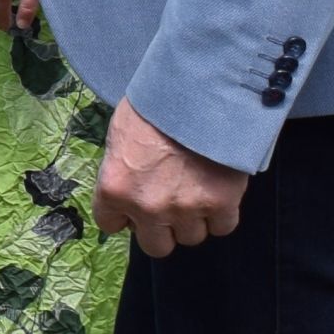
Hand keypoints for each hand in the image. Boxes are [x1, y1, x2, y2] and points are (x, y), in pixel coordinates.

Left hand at [94, 100, 248, 256]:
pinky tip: (219, 193)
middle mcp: (147, 206)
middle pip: (156, 245)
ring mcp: (185, 208)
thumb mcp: (120, 134)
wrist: (198, 87)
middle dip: (162, 228)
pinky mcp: (221, 203)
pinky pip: (222, 226)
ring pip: (191, 237)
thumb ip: (122, 170)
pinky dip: (222, 214)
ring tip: (196, 190)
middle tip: (170, 203)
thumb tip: (128, 188)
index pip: (110, 225)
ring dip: (194, 219)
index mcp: (114, 188)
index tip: (136, 203)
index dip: (125, 215)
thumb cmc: (154, 103)